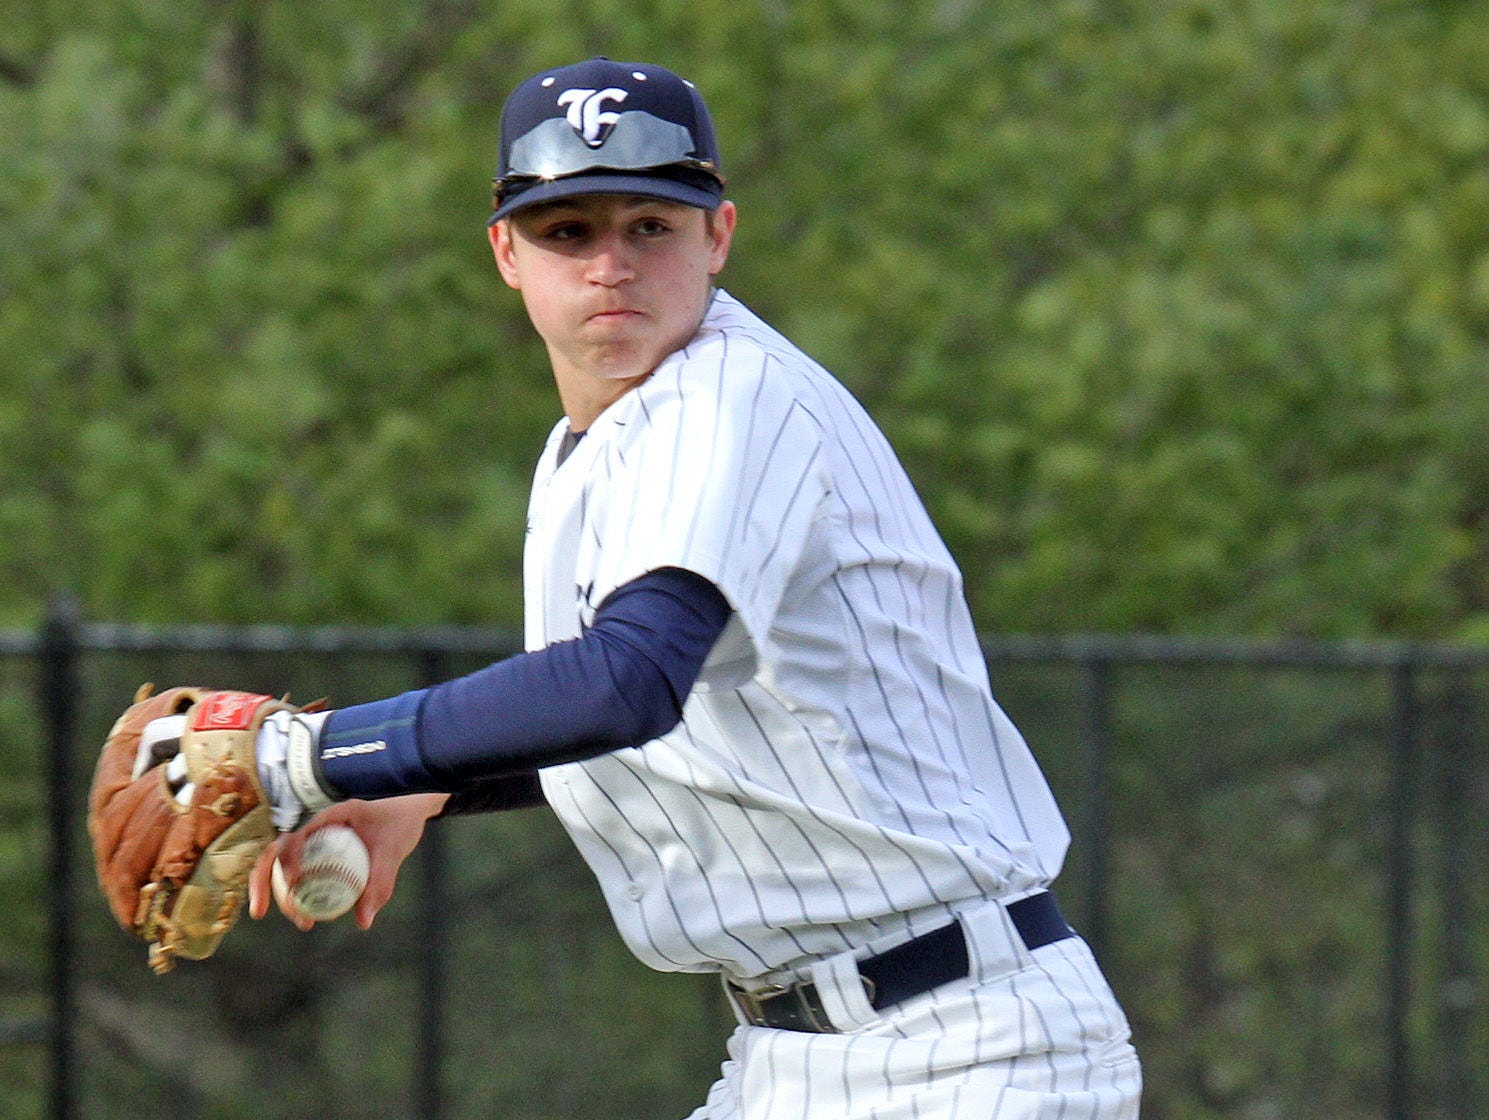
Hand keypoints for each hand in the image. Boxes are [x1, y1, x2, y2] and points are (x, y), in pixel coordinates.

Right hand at [249, 794, 448, 930]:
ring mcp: (317, 841)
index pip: (296, 835)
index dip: (286, 859)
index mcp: (330, 816)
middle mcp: (317, 827)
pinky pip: (305, 875)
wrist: (409, 813)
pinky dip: (301, 896)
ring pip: (286, 867)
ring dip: (282, 895)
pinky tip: (308, 918)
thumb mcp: (394, 850)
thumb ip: (380, 882)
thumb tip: (363, 920)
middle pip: (277, 853)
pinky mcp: (321, 854)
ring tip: (303, 924)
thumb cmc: (401, 823)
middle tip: (261, 912)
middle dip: (263, 882)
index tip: (292, 882)